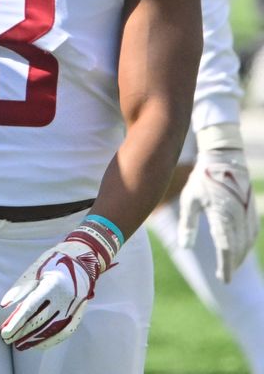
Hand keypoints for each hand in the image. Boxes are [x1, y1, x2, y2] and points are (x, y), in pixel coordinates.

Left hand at [0, 221, 117, 350]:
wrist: (81, 260)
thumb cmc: (52, 262)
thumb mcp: (34, 270)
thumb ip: (20, 289)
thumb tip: (4, 306)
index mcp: (52, 285)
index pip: (31, 308)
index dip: (17, 322)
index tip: (5, 333)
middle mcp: (64, 298)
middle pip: (40, 321)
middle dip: (22, 333)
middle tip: (8, 339)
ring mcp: (73, 307)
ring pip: (52, 329)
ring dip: (35, 340)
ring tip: (20, 345)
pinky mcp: (78, 312)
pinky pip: (66, 331)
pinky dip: (52, 340)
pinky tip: (39, 344)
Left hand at [178, 138, 258, 283]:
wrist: (225, 157)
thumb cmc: (203, 177)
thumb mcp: (189, 200)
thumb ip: (188, 225)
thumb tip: (184, 247)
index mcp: (224, 218)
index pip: (226, 249)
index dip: (226, 267)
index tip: (224, 280)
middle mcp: (239, 218)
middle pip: (238, 248)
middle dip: (232, 264)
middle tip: (226, 276)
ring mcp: (248, 212)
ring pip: (248, 241)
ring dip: (241, 255)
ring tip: (232, 265)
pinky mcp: (252, 207)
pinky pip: (253, 231)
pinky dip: (248, 243)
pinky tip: (242, 247)